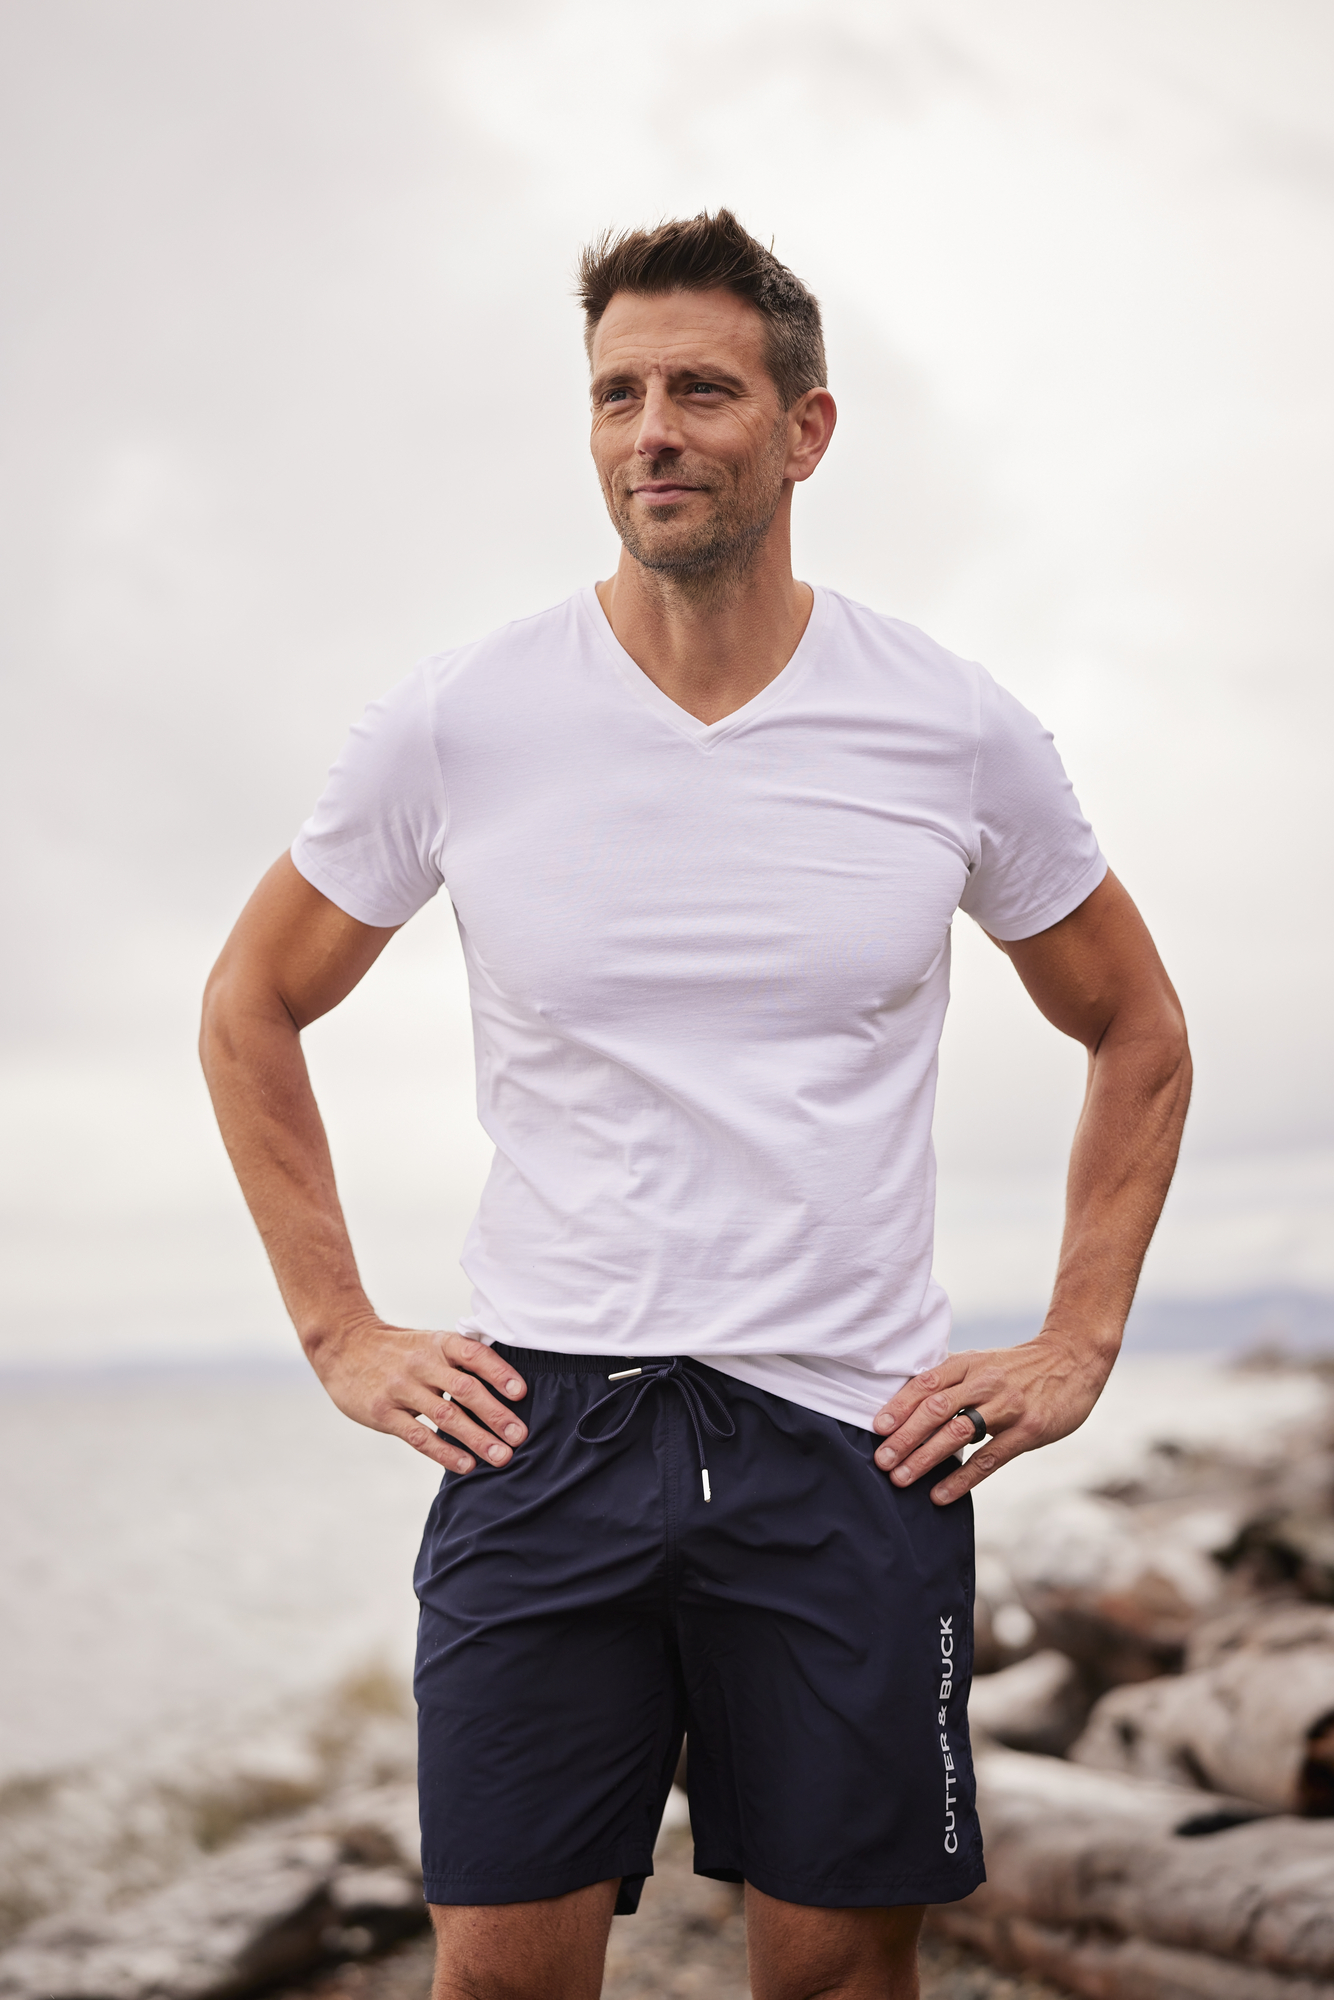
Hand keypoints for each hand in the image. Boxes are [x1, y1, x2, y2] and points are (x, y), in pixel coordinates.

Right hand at [309, 1320, 527, 1474]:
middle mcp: (422, 1364)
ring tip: (500, 1456)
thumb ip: (459, 1361)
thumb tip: (505, 1389)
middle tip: (519, 1436)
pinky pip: (418, 1435)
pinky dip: (444, 1452)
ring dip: (476, 1438)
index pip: (474, 1355)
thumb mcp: (428, 1342)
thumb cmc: (398, 1350)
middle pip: (465, 1389)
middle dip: (495, 1414)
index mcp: (438, 1343)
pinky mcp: (382, 1412)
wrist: (343, 1345)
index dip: (499, 1373)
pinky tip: (465, 1465)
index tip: (521, 1393)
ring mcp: (401, 1389)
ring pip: (445, 1416)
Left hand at [871, 1334, 1116, 1505]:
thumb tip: (908, 1406)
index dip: (899, 1406)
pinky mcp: (1028, 1430)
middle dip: (905, 1437)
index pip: (925, 1383)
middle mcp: (984, 1382)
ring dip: (925, 1458)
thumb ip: (951, 1381)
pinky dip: (961, 1478)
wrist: (1073, 1358)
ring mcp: (1007, 1406)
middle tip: (882, 1460)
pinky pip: (989, 1458)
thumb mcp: (983, 1362)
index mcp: (968, 1364)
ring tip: (901, 1479)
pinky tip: (940, 1494)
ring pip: (958, 1433)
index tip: (877, 1428)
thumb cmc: (1019, 1367)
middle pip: (935, 1409)